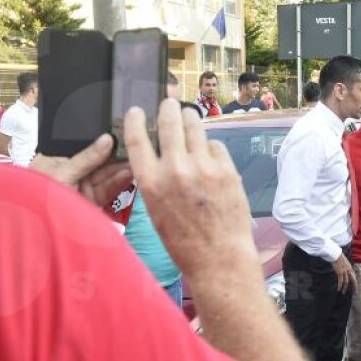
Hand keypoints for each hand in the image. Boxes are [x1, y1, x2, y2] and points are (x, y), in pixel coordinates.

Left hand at [30, 134, 132, 210]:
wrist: (42, 232)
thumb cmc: (39, 197)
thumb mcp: (62, 173)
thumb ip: (86, 158)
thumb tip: (107, 139)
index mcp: (56, 158)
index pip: (81, 144)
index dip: (98, 139)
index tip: (117, 133)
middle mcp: (70, 171)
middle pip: (96, 159)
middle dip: (114, 154)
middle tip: (132, 145)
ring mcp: (81, 186)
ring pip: (104, 174)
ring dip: (119, 168)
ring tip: (135, 159)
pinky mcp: (91, 200)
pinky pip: (107, 189)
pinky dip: (118, 182)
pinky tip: (128, 174)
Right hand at [124, 100, 258, 277]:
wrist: (219, 257)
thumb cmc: (185, 241)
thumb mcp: (156, 210)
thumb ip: (155, 179)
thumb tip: (158, 152)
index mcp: (151, 183)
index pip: (136, 139)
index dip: (134, 120)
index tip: (136, 111)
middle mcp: (175, 170)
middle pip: (169, 121)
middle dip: (168, 107)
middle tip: (170, 103)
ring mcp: (203, 167)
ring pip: (195, 125)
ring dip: (190, 117)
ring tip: (189, 116)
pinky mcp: (226, 169)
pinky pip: (216, 145)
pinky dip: (210, 146)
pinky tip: (209, 155)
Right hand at [332, 254, 355, 293]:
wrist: (336, 254)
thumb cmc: (339, 257)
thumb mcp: (344, 262)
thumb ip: (346, 267)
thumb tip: (344, 270)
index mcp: (350, 268)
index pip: (354, 277)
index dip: (355, 282)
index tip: (355, 286)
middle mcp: (349, 270)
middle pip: (353, 280)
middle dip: (355, 287)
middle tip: (356, 293)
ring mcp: (345, 272)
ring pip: (346, 282)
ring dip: (345, 288)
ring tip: (343, 293)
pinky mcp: (340, 273)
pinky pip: (340, 281)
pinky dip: (340, 286)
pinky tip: (338, 289)